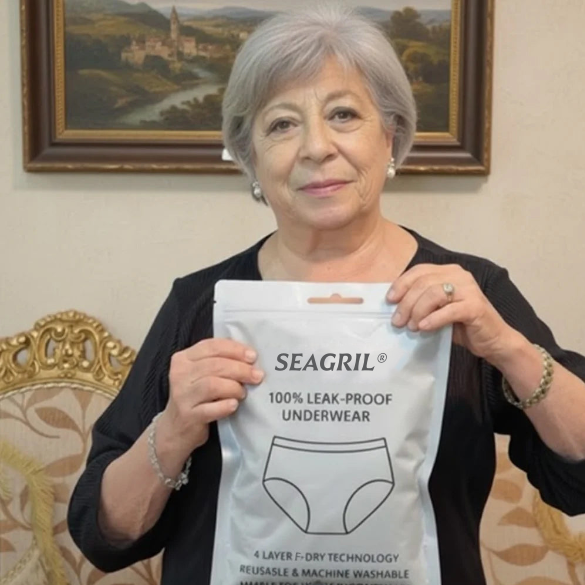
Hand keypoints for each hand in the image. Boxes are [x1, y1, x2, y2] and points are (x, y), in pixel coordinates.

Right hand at [159, 339, 263, 453]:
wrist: (175, 428)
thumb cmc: (195, 396)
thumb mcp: (200, 374)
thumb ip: (218, 361)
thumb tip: (249, 357)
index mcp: (183, 359)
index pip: (211, 346)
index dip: (235, 349)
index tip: (252, 356)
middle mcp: (180, 375)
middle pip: (214, 365)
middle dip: (240, 369)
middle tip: (256, 376)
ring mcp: (182, 396)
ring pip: (212, 385)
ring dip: (234, 387)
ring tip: (242, 393)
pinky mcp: (188, 416)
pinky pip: (210, 409)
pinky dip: (225, 406)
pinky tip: (233, 405)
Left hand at [387, 264, 517, 362]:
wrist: (492, 340)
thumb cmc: (462, 325)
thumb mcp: (438, 309)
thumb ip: (422, 301)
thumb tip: (395, 306)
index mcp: (449, 272)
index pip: (419, 271)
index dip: (402, 284)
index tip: (390, 300)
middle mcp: (460, 276)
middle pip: (423, 283)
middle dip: (406, 303)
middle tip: (398, 321)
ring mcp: (469, 290)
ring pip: (434, 294)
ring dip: (418, 311)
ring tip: (411, 327)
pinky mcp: (475, 306)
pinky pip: (449, 310)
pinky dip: (433, 319)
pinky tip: (424, 328)